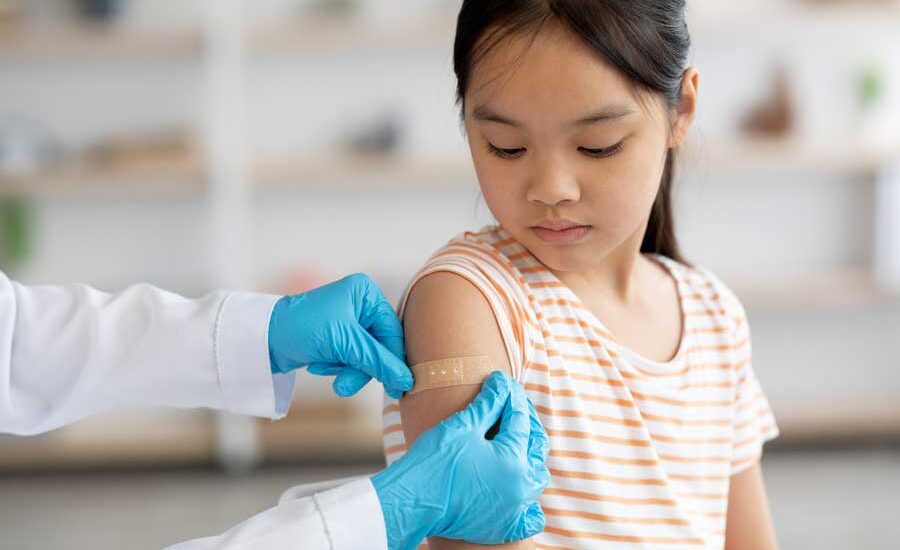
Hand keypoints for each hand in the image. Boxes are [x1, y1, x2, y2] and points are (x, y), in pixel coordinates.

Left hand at [267, 273, 412, 398]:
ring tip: (331, 377)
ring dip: (349, 371)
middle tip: (347, 384)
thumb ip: (378, 361)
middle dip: (362, 367)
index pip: (392, 331)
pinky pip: (352, 361)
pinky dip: (338, 368)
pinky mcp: (338, 338)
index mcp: (366, 293)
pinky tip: (319, 364)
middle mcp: (361, 304)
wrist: (263, 338)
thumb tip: (407, 380)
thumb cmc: (301, 328)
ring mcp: (350, 322)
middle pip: (380, 346)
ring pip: (366, 357)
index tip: (399, 386)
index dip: (394, 359)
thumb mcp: (344, 343)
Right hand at [371, 371, 549, 549]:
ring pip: (535, 478)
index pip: (520, 419)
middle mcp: (521, 486)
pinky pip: (529, 516)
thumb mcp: (464, 425)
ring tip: (517, 441)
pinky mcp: (503, 526)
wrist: (412, 502)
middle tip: (511, 404)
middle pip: (535, 446)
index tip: (502, 382)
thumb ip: (489, 403)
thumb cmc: (434, 461)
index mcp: (514, 460)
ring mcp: (515, 509)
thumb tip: (502, 384)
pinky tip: (519, 489)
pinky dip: (529, 504)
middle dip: (526, 422)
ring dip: (529, 456)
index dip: (511, 396)